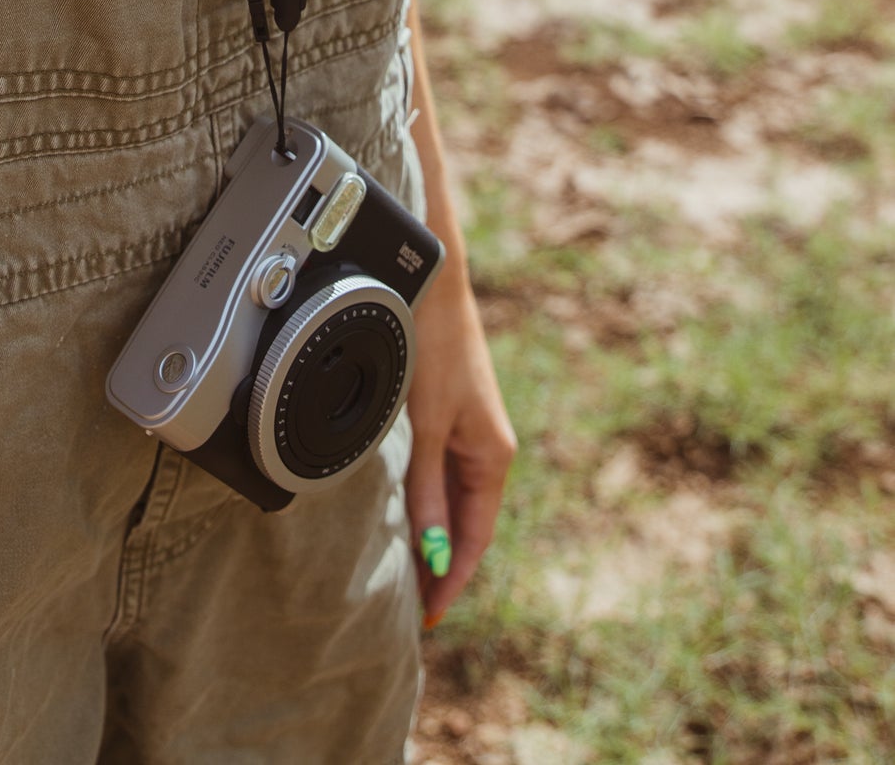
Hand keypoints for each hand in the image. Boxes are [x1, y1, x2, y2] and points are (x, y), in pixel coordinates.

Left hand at [405, 269, 516, 628]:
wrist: (435, 289)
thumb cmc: (436, 351)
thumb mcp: (428, 427)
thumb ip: (429, 490)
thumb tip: (432, 554)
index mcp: (492, 457)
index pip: (474, 538)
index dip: (452, 579)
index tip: (431, 617)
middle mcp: (488, 450)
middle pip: (468, 524)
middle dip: (446, 567)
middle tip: (418, 609)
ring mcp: (471, 434)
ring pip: (456, 502)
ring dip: (438, 538)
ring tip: (414, 577)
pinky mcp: (454, 418)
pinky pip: (446, 476)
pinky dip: (433, 505)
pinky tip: (415, 519)